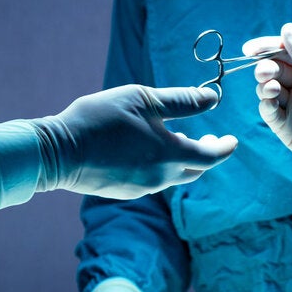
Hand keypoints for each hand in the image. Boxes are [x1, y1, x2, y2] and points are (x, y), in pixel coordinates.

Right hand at [34, 84, 237, 198]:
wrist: (59, 152)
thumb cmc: (100, 119)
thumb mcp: (143, 99)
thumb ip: (182, 101)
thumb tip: (214, 99)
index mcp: (170, 154)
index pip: (211, 157)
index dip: (224, 147)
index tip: (231, 139)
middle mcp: (161, 177)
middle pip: (195, 170)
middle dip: (205, 154)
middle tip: (207, 137)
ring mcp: (142, 188)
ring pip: (173, 176)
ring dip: (180, 159)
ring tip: (173, 138)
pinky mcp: (126, 192)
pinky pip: (152, 180)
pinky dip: (159, 166)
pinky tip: (145, 151)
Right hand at [245, 23, 291, 223]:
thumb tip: (286, 29)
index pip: (285, 52)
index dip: (266, 48)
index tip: (250, 49)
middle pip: (273, 70)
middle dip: (264, 68)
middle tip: (267, 73)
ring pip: (266, 89)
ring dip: (264, 86)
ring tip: (273, 90)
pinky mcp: (285, 127)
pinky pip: (267, 111)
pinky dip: (265, 105)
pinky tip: (271, 103)